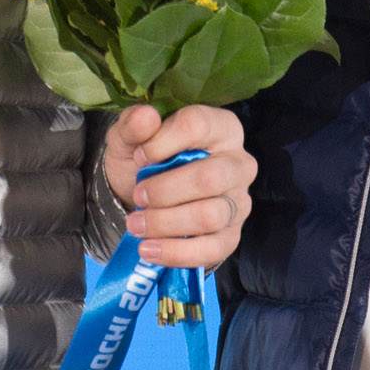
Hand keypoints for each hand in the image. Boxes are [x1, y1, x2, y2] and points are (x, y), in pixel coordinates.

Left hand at [103, 103, 254, 267]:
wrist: (141, 197)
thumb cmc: (145, 159)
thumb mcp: (130, 137)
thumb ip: (133, 125)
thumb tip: (145, 117)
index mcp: (221, 127)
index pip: (197, 126)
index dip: (161, 142)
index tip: (139, 156)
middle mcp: (239, 163)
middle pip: (209, 178)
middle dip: (165, 191)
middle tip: (138, 195)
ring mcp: (239, 202)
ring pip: (210, 216)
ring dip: (166, 223)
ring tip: (136, 224)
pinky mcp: (232, 235)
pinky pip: (212, 249)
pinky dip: (176, 252)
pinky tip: (149, 249)